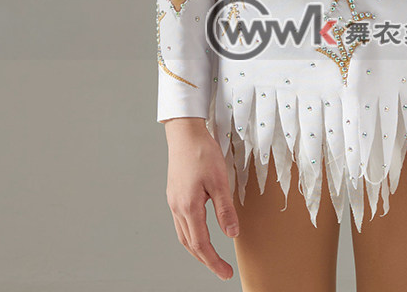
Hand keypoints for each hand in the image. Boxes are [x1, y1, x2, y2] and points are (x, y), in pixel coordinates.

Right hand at [164, 117, 238, 280]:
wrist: (185, 133)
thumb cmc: (202, 152)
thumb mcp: (219, 180)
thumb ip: (225, 209)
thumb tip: (232, 234)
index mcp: (189, 207)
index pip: (201, 244)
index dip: (214, 262)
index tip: (226, 273)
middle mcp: (177, 208)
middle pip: (190, 244)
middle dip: (206, 260)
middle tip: (222, 270)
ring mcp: (173, 201)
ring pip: (183, 235)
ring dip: (197, 249)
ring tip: (212, 256)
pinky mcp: (174, 194)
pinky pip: (181, 223)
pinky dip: (191, 234)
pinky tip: (200, 231)